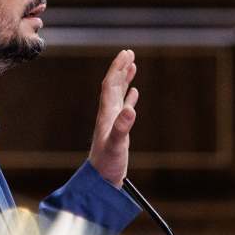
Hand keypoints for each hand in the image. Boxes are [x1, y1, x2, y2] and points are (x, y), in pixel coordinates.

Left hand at [88, 49, 138, 188]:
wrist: (100, 181)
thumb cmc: (107, 164)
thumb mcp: (116, 145)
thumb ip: (122, 127)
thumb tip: (130, 109)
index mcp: (106, 114)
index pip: (110, 85)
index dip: (117, 68)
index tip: (126, 54)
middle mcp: (107, 115)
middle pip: (113, 85)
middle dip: (120, 68)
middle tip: (129, 53)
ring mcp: (112, 122)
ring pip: (118, 95)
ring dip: (124, 79)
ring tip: (132, 66)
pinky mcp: (117, 131)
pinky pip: (123, 108)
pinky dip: (129, 97)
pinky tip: (133, 94)